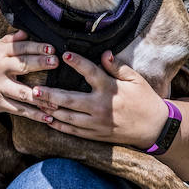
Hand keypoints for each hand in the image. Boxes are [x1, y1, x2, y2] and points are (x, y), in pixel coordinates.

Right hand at [0, 29, 57, 121]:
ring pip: (23, 92)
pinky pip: (20, 110)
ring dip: (42, 96)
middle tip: (56, 63)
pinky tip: (48, 117)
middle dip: (40, 64)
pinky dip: (34, 115)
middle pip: (22, 66)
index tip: (52, 49)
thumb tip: (26, 32)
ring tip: (58, 97)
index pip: (20, 48)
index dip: (37, 48)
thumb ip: (9, 42)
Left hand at [32, 50, 166, 148]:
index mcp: (110, 89)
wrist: (154, 127)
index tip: (64, 55)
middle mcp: (100, 107)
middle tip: (35, 90)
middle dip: (50, 95)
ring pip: (67, 117)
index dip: (77, 62)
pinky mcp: (96, 134)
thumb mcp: (135, 79)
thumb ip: (117, 66)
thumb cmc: (145, 100)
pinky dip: (60, 126)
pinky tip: (49, 120)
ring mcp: (96, 123)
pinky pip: (74, 131)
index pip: (90, 72)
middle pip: (69, 100)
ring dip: (50, 110)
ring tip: (37, 104)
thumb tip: (104, 53)